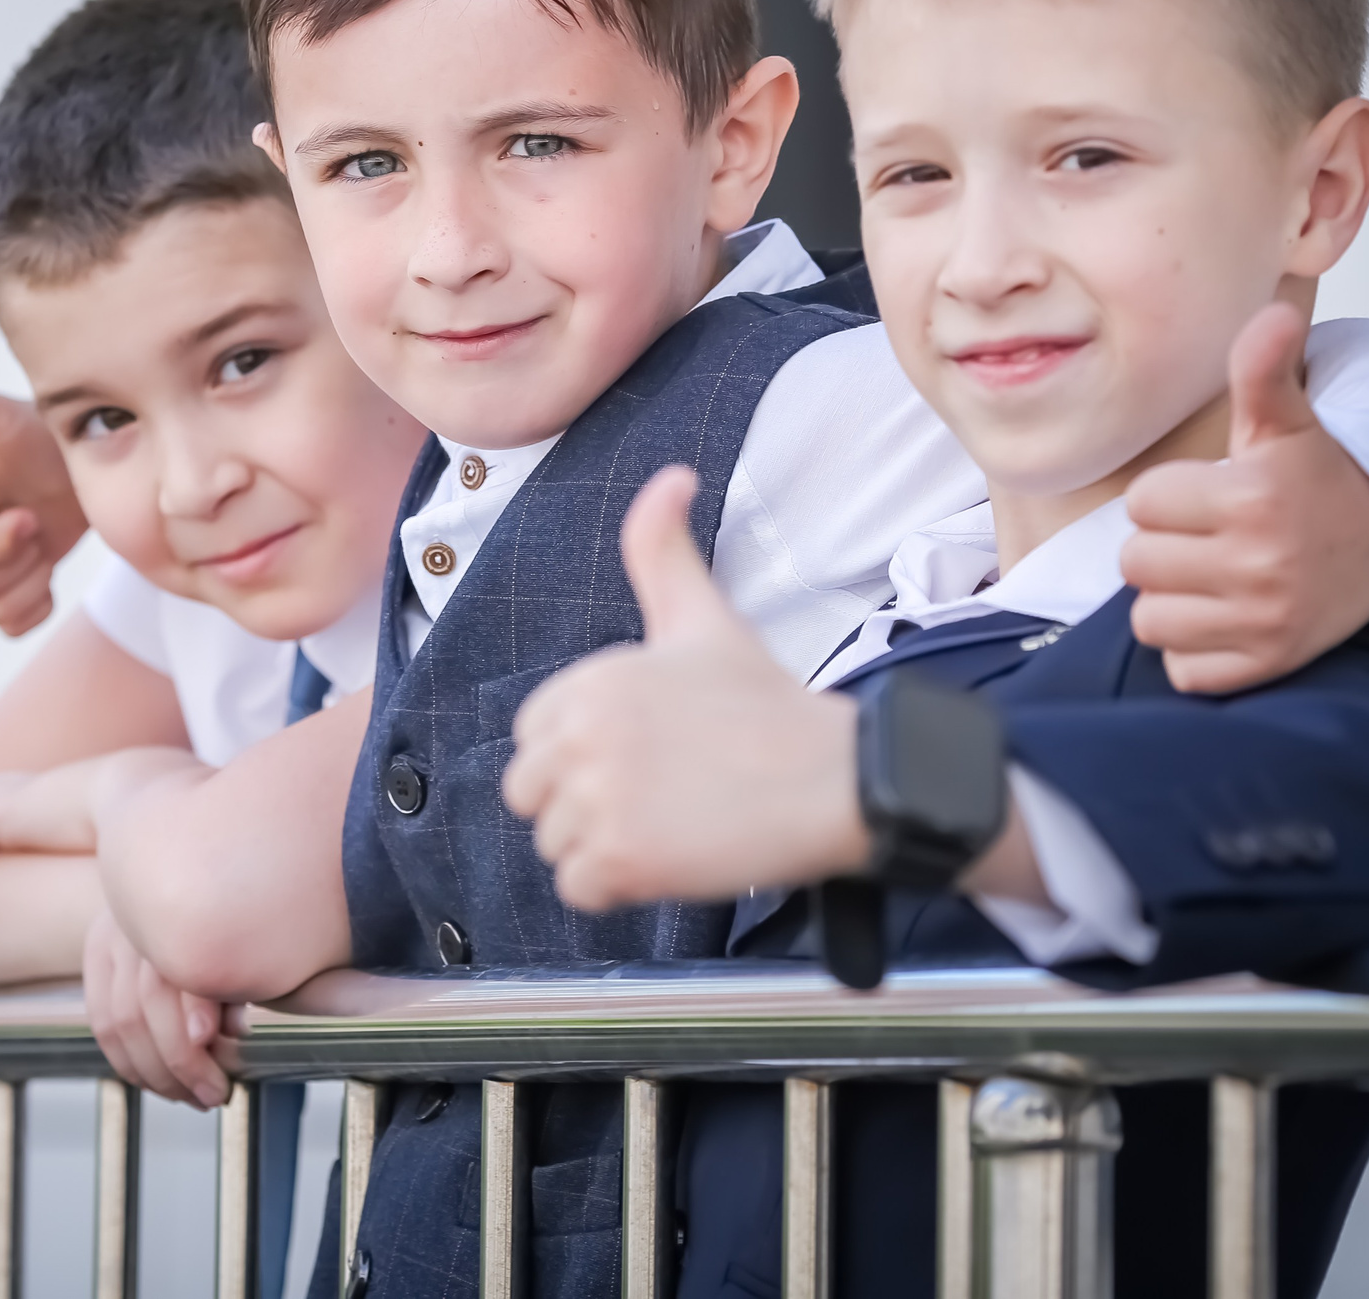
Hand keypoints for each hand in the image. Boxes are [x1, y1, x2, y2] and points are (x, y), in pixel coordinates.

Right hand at [83, 908, 229, 1107]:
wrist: (187, 866)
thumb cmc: (233, 916)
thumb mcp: (249, 945)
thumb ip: (238, 984)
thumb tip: (235, 1029)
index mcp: (189, 911)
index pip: (180, 983)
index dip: (195, 1035)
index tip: (223, 1075)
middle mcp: (143, 920)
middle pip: (145, 1007)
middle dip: (179, 1065)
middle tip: (214, 1096)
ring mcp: (115, 932)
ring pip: (118, 1019)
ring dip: (153, 1072)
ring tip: (189, 1095)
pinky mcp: (96, 947)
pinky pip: (101, 1017)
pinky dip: (125, 1059)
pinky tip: (154, 1079)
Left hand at [504, 466, 869, 909]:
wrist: (839, 779)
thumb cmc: (768, 705)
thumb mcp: (704, 618)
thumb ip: (663, 550)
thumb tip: (671, 477)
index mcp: (589, 681)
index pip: (533, 736)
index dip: (584, 752)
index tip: (646, 754)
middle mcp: (580, 735)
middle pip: (529, 793)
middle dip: (582, 803)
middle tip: (657, 796)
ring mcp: (597, 800)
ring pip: (553, 844)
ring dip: (603, 848)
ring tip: (669, 824)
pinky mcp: (620, 860)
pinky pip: (577, 890)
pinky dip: (617, 888)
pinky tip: (668, 858)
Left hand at [1123, 303, 1368, 693]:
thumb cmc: (1319, 485)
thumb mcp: (1289, 424)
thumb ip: (1263, 371)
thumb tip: (1269, 312)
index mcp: (1252, 499)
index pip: (1143, 503)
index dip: (1170, 498)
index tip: (1211, 497)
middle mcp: (1258, 564)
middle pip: (1137, 562)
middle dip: (1166, 548)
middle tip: (1213, 539)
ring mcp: (1262, 621)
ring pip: (1149, 619)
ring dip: (1173, 602)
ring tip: (1216, 579)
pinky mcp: (1264, 666)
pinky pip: (1182, 669)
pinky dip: (1195, 652)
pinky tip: (1227, 619)